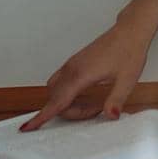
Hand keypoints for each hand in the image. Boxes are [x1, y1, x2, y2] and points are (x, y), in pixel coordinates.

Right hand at [19, 18, 153, 131]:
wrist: (130, 31)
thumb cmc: (129, 51)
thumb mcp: (127, 79)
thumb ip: (116, 99)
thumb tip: (110, 116)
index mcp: (81, 74)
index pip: (57, 101)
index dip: (42, 116)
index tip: (27, 128)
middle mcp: (72, 69)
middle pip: (55, 99)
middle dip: (70, 111)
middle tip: (96, 111)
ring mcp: (72, 65)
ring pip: (56, 90)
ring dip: (67, 102)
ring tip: (92, 104)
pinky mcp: (75, 63)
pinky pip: (61, 82)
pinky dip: (67, 93)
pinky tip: (86, 95)